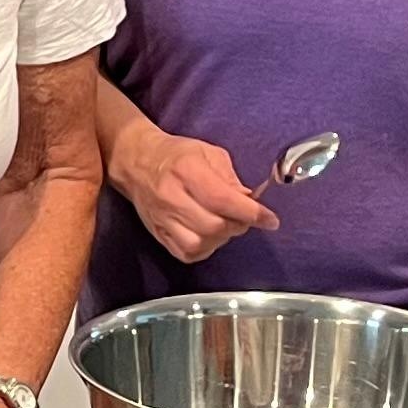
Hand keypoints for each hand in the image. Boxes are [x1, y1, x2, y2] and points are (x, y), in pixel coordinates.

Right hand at [111, 131, 277, 264]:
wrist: (137, 162)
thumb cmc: (177, 155)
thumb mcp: (209, 153)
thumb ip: (231, 178)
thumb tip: (251, 202)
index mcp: (187, 170)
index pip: (223, 199)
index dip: (251, 213)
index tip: (270, 220)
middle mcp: (172, 197)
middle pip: (214, 225)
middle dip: (238, 225)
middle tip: (243, 217)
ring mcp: (162, 218)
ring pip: (200, 243)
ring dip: (221, 238)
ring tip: (225, 225)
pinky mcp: (158, 234)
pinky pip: (187, 253)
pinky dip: (204, 249)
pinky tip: (209, 235)